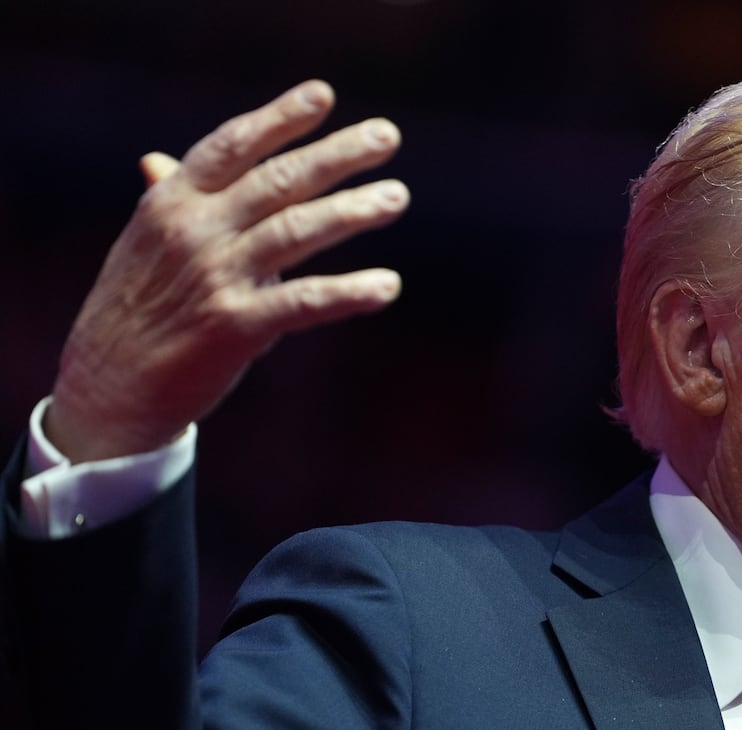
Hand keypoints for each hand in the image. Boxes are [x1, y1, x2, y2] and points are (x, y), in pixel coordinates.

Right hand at [46, 80, 409, 461]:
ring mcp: (214, 277)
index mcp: (172, 202)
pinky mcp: (234, 326)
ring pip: (295, 231)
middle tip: (388, 135)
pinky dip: (349, 292)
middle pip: (276, 180)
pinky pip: (303, 302)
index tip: (323, 95)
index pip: (232, 146)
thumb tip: (157, 159)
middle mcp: (193, 231)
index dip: (278, 118)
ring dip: (353, 211)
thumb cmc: (138, 309)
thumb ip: (168, 203)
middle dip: (336, 155)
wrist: (108, 385)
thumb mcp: (143, 246)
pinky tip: (388, 285)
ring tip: (396, 196)